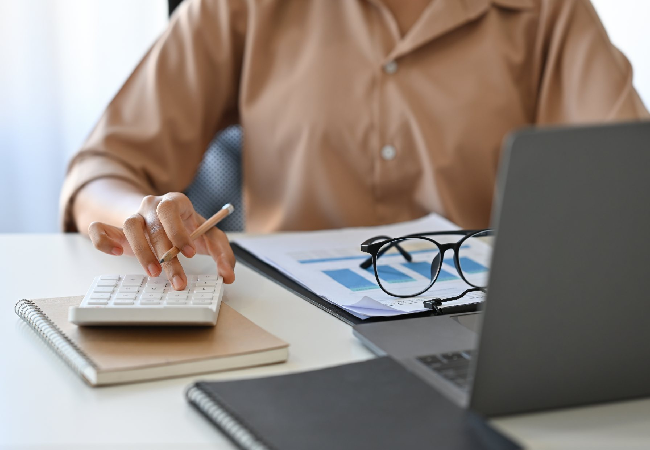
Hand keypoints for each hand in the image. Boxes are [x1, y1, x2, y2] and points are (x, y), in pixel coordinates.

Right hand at [87, 193, 234, 289]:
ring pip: (130, 226)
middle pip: (155, 225)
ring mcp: (132, 216)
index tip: (190, 253)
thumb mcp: (209, 236)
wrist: (162, 220)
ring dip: (141, 251)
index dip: (179, 231)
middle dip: (167, 255)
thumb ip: (223, 253)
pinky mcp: (116, 229)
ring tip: (154, 273)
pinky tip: (114, 252)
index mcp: (175, 202)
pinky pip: (100, 229)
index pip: (172, 210)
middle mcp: (152, 206)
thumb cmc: (187, 228)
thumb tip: (228, 275)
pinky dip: (103, 239)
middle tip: (178, 279)